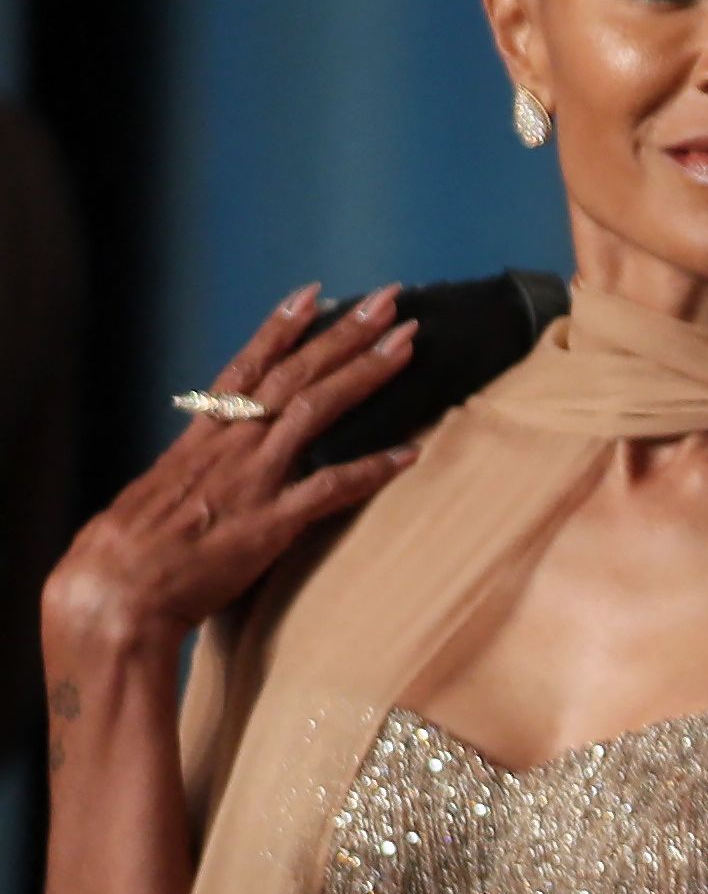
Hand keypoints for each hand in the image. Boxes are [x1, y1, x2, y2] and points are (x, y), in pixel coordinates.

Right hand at [40, 284, 420, 665]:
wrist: (108, 599)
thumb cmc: (116, 559)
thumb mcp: (150, 498)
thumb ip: (185, 476)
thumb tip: (197, 467)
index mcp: (199, 443)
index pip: (245, 372)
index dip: (280, 330)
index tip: (312, 294)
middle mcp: (229, 450)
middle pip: (293, 376)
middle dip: (342, 334)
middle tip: (388, 299)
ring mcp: (252, 482)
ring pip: (316, 411)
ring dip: (365, 373)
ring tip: (408, 342)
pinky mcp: (270, 523)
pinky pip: (331, 488)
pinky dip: (373, 469)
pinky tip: (412, 453)